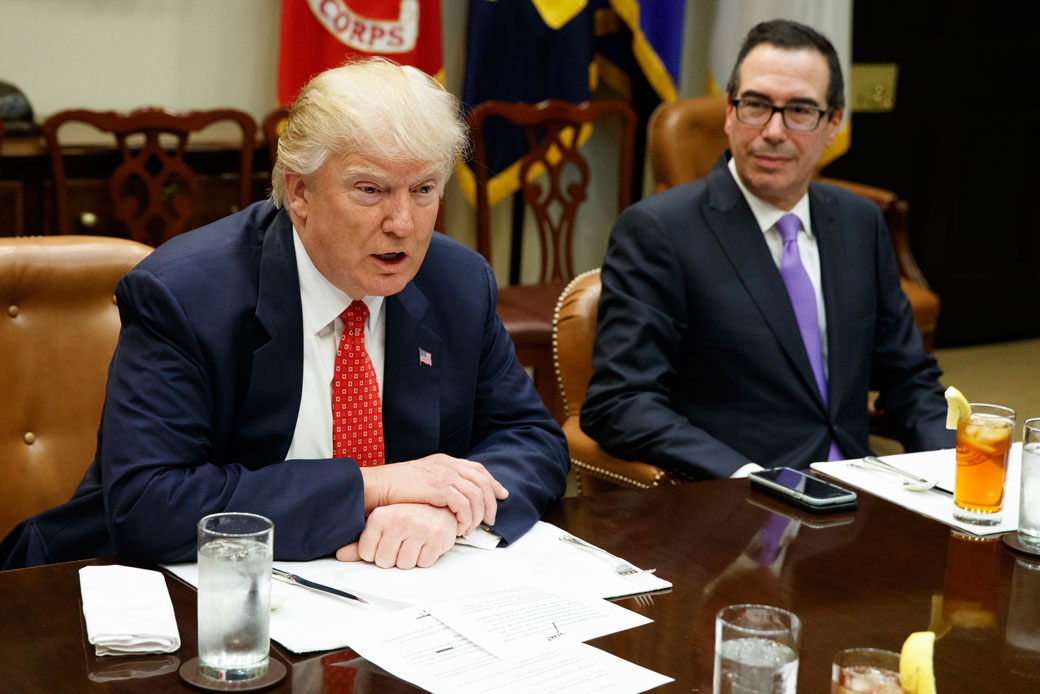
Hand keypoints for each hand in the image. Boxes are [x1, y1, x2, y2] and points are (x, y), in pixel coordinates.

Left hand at [335, 504, 456, 568]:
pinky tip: (425, 543)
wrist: (442, 505)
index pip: (366, 553)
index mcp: (381, 516)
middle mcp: (400, 520)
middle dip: (393, 557)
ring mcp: (419, 528)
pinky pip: (423, 563)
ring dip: (409, 558)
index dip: (375, 552)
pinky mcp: (437, 538)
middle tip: (401, 542)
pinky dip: (424, 557)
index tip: (384, 542)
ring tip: (414, 542)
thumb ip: (361, 541)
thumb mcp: (383, 523)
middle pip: (384, 561)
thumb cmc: (411, 513)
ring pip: (404, 564)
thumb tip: (341, 554)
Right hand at [360, 454, 507, 535]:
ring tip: (469, 529)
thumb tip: (453, 497)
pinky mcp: (439, 488)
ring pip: (476, 495)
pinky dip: (465, 518)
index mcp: (445, 461)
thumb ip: (440, 482)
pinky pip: (463, 504)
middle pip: (482, 481)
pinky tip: (459, 528)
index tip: (501, 495)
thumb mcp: (422, 478)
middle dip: (490, 503)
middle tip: (489, 520)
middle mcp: (448, 465)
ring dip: (476, 515)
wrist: (377, 486)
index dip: (493, 482)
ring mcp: (444, 475)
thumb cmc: (394, 487)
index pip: (478, 469)